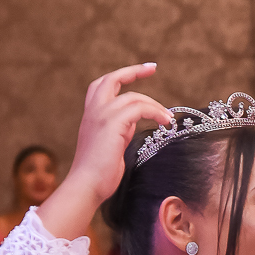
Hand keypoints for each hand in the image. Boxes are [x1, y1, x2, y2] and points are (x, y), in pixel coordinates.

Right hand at [40, 65, 173, 239]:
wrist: (86, 186)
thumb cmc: (99, 174)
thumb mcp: (111, 146)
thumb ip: (120, 130)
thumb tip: (134, 123)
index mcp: (91, 116)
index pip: (103, 86)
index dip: (122, 76)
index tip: (143, 70)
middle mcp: (93, 112)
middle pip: (111, 79)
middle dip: (133, 71)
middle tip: (152, 68)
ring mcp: (101, 116)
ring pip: (132, 97)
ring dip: (155, 105)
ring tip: (168, 119)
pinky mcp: (112, 124)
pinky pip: (139, 108)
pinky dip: (155, 112)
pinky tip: (164, 122)